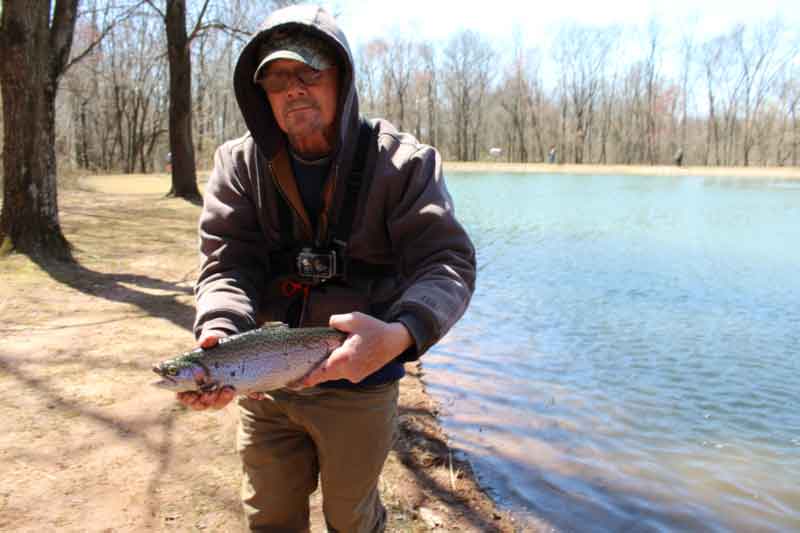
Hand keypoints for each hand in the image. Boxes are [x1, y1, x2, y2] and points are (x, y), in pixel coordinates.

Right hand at [175, 331, 259, 408]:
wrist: (228, 344)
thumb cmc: (213, 346)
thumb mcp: (210, 341)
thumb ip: (208, 340)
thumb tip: (208, 340)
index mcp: (193, 382)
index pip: (186, 397)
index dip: (187, 399)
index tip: (193, 395)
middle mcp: (206, 391)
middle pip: (203, 404)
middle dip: (208, 401)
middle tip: (212, 393)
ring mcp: (222, 391)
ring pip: (220, 402)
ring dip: (223, 400)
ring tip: (229, 390)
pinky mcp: (238, 388)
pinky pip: (245, 394)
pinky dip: (252, 395)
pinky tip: (258, 395)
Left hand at [299, 312, 413, 387]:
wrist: (395, 341)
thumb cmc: (375, 330)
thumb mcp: (354, 318)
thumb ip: (335, 321)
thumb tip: (329, 325)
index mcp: (343, 359)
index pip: (319, 374)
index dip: (305, 380)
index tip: (293, 384)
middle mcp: (348, 372)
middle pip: (325, 374)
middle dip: (316, 370)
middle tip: (302, 369)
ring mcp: (355, 375)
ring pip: (334, 373)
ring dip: (330, 365)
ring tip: (329, 354)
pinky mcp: (360, 375)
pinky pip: (343, 372)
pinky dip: (339, 366)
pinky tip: (342, 355)